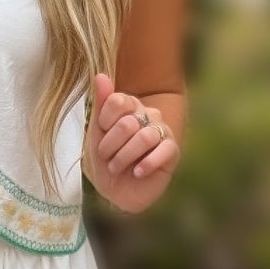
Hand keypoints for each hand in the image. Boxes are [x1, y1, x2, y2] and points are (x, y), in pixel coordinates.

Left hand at [84, 73, 180, 212]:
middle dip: (111, 146)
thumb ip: (100, 105)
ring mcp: (162, 132)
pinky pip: (163, 150)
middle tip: (108, 159)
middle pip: (128, 122)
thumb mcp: (97, 135)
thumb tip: (100, 75)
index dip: (105, 122)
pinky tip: (138, 173)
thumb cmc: (108, 162)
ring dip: (125, 157)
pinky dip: (146, 164)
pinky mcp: (172, 151)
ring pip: (144, 137)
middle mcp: (148, 115)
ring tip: (118, 168)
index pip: (118, 101)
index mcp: (130, 107)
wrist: (119, 193)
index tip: (100, 137)